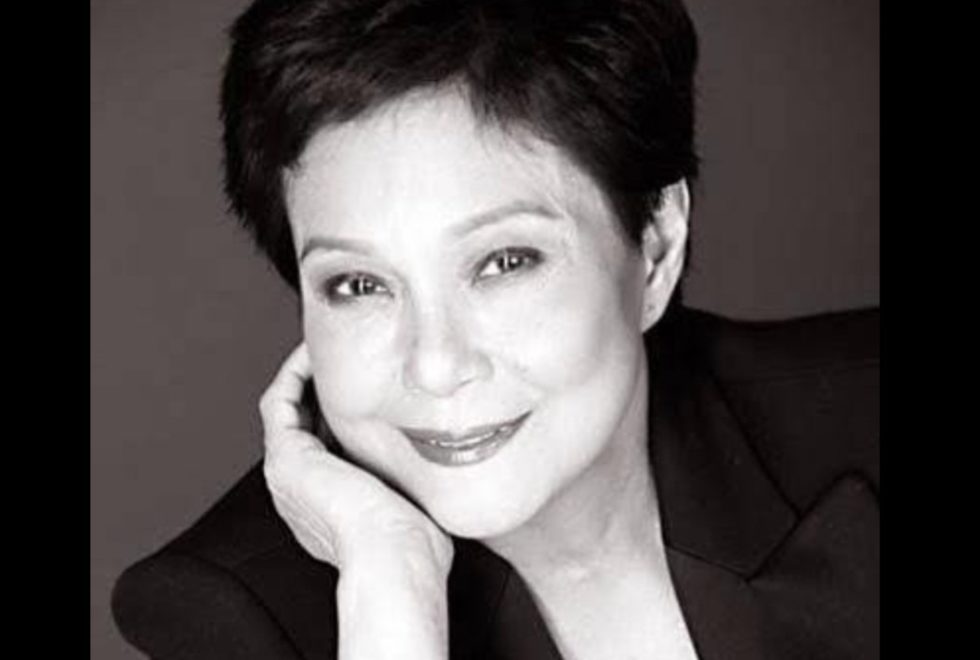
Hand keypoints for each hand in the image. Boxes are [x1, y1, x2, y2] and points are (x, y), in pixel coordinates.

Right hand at [260, 343, 453, 577]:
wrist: (392, 553)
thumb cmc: (413, 541)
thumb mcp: (414, 499)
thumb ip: (415, 475)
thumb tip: (447, 454)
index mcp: (328, 501)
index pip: (328, 441)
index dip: (342, 406)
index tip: (367, 377)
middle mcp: (300, 489)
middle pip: (304, 421)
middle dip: (323, 384)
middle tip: (344, 351)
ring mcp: (286, 473)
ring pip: (287, 408)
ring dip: (305, 372)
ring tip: (329, 344)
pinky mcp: (284, 456)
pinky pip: (278, 401)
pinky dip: (295, 372)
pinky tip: (317, 351)